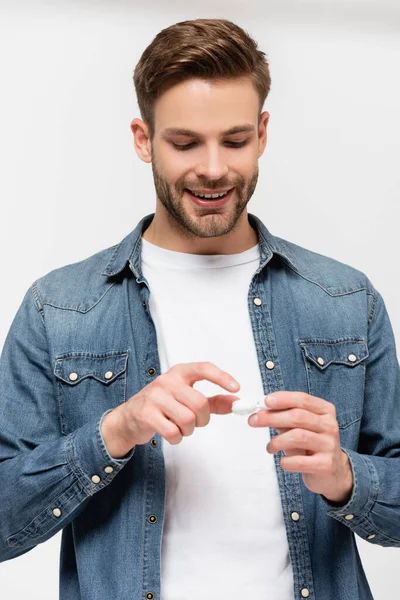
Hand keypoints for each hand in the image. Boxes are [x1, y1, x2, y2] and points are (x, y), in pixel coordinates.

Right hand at [101, 362, 239, 457]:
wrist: (128, 418)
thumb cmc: (161, 406)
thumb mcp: (187, 399)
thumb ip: (213, 401)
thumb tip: (236, 403)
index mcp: (179, 373)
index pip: (203, 368)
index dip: (222, 377)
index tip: (236, 388)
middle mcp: (167, 381)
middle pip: (199, 403)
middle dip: (202, 419)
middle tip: (196, 422)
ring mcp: (155, 397)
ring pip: (188, 419)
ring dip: (188, 430)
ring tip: (180, 427)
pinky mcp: (146, 414)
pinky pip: (173, 431)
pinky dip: (176, 438)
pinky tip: (171, 433)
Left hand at [248, 391, 352, 504]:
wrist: (333, 471)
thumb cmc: (311, 444)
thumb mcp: (301, 427)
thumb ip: (284, 417)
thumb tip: (260, 410)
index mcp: (325, 411)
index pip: (302, 399)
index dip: (282, 399)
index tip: (264, 401)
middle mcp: (330, 425)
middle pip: (297, 416)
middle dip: (271, 417)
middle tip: (253, 421)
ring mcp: (329, 445)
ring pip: (298, 436)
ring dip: (277, 441)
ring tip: (270, 447)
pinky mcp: (326, 465)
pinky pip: (300, 461)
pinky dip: (286, 461)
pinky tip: (283, 462)